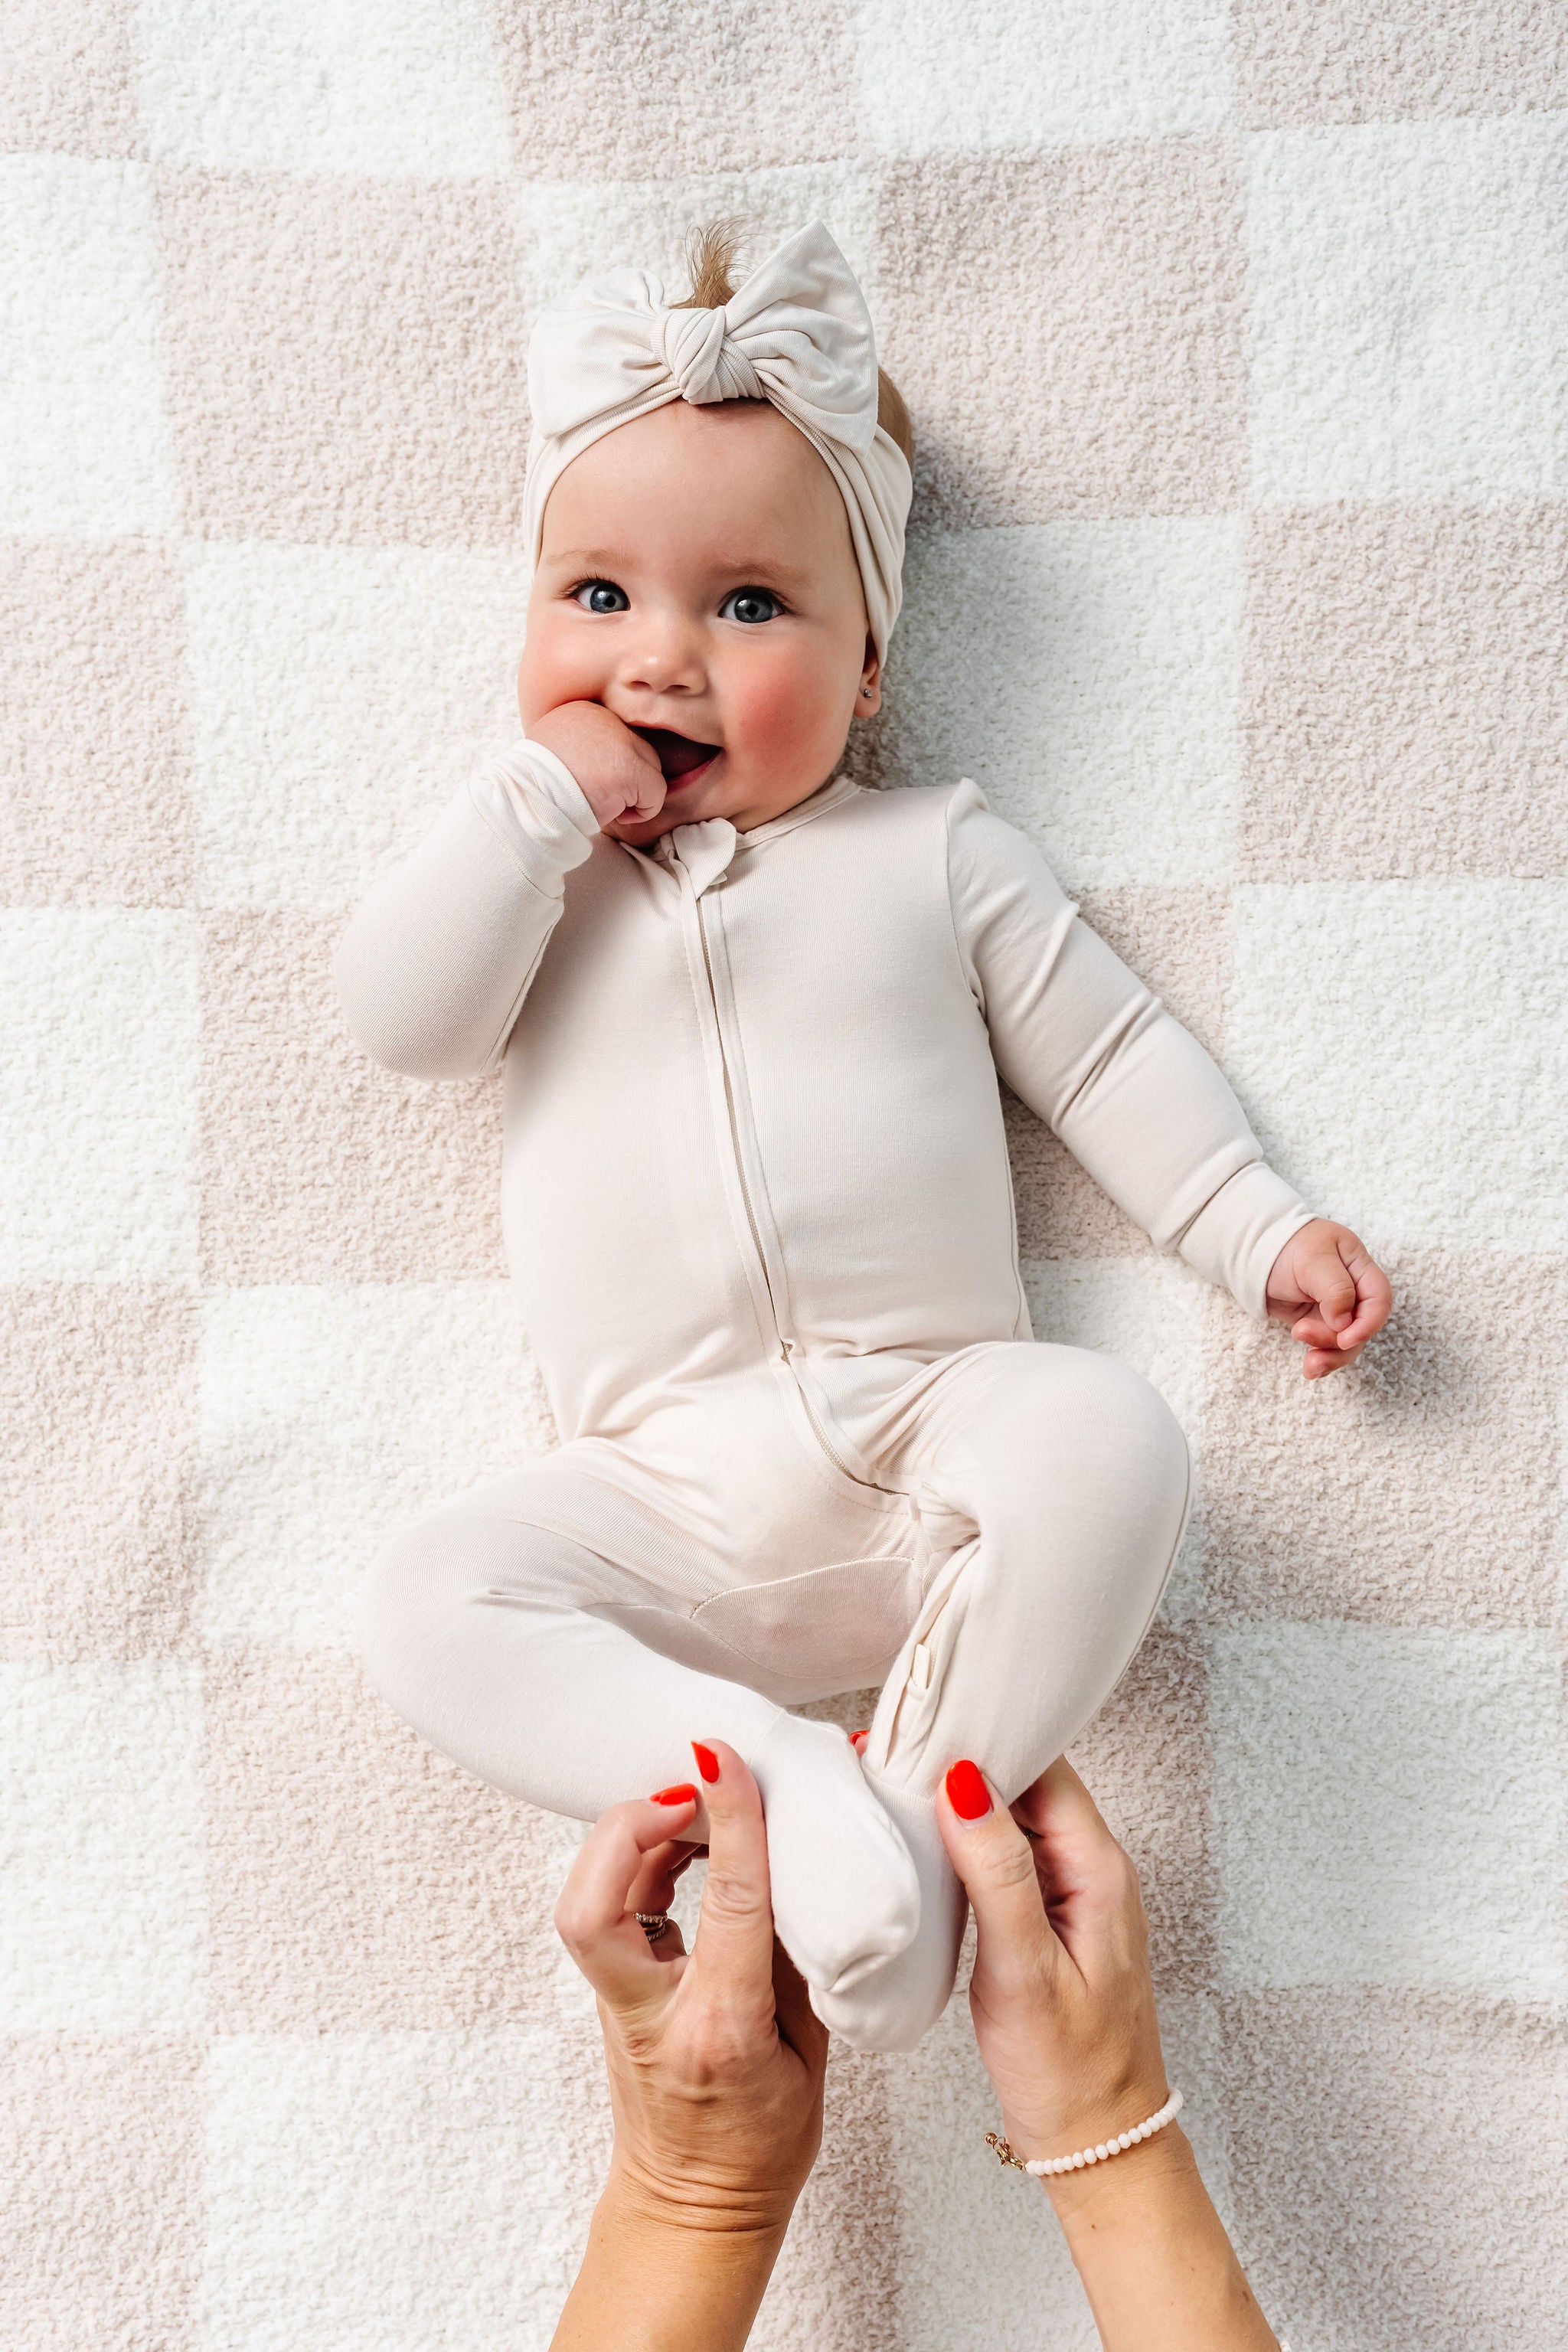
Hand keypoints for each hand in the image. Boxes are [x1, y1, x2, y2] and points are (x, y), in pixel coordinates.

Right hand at [527, 696, 667, 835]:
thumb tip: (605, 764)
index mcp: (585, 710)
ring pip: (651, 771)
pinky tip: (610, 811)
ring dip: (631, 795)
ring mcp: (621, 742)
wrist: (526, 802)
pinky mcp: (631, 770)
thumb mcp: (555, 748)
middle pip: (640, 751)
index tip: (588, 782)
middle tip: (594, 795)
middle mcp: (606, 718)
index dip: (610, 767)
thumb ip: (584, 746)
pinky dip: (640, 811)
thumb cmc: (535, 785)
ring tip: (598, 801)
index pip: (620, 737)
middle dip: (625, 780)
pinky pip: (656, 794)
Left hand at [553, 1743, 827, 2236]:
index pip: (725, 1904)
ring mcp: (620, 2007)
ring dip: (631, 1835)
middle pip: (598, 1900)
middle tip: (690, 1783)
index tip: (725, 1758)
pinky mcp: (611, 1997)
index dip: (728, 1822)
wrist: (693, 2212)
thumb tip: (806, 1865)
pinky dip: (637, 1860)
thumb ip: (803, 1959)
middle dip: (634, 1823)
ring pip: (586, 1901)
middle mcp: (655, 2013)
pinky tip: (679, 1840)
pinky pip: (606, 1907)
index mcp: (722, 2029)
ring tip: (688, 1802)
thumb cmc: (762, 2147)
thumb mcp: (812, 2056)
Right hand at [939, 1757, 1168, 2166]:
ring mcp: (1069, 1895)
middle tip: (894, 1754)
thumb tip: (965, 1785)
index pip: (1044, 1770)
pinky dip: (966, 1844)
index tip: (926, 1733)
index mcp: (1099, 1870)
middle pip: (1028, 1786)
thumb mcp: (1025, 1970)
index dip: (986, 1743)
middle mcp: (1090, 1870)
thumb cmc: (1070, 2072)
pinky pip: (1006, 1858)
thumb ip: (998, 1873)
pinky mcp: (1045, 1920)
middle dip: (965, 1765)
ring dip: (961, 1804)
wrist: (1094, 2145)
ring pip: (1013, 1820)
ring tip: (898, 1787)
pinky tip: (926, 1846)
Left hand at [1264, 1217, 1391, 1378]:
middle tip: (1304, 1335)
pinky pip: (1328, 1347)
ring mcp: (1337, 1310)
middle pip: (1363, 1327)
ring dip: (1330, 1356)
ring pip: (1347, 1343)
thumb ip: (1335, 1288)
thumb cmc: (1287, 1246)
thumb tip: (1345, 1323)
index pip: (1379, 1299)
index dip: (1368, 1323)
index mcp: (1359, 1267)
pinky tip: (1311, 1370)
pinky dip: (1321, 1360)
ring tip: (1309, 1365)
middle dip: (1339, 1342)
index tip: (1346, 1339)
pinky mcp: (1320, 1324)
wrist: (1256, 1253)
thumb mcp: (1312, 1259)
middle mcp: (1354, 1291)